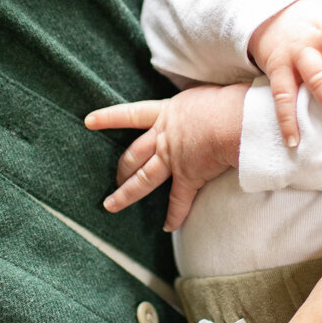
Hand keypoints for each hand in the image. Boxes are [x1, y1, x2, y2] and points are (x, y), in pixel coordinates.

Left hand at [85, 83, 247, 229]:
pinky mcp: (189, 177)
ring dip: (126, 194)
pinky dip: (174, 215)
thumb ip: (196, 104)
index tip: (88, 121)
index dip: (108, 118)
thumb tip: (203, 104)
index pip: (130, 114)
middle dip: (121, 168)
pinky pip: (178, 200)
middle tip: (112, 178)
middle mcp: (164, 137)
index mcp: (167, 113)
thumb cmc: (226, 101)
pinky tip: (168, 227)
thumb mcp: (203, 95)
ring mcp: (174, 159)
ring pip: (143, 179)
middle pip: (133, 154)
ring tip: (111, 205)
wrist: (233, 119)